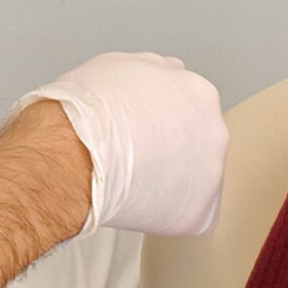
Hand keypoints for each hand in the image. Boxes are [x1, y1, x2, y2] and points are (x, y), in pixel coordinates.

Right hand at [10, 52, 227, 237]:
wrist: (73, 151)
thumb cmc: (85, 113)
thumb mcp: (118, 68)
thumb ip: (150, 77)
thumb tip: (151, 86)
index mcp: (198, 93)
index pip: (190, 110)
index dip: (161, 125)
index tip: (143, 134)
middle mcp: (214, 129)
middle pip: (199, 145)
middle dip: (172, 153)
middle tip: (138, 159)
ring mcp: (211, 172)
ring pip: (197, 183)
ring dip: (170, 185)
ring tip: (134, 184)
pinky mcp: (200, 212)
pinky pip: (190, 220)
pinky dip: (168, 218)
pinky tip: (141, 208)